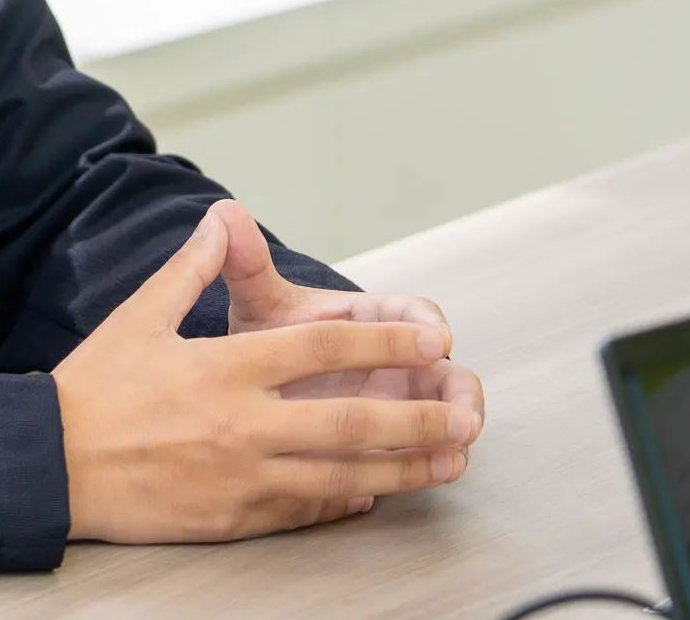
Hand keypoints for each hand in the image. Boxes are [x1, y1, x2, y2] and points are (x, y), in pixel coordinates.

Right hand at [51, 202, 480, 542]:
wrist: (52, 464)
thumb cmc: (91, 389)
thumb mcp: (138, 317)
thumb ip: (188, 270)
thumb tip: (217, 220)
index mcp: (224, 369)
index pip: (322, 349)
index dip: (382, 343)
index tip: (429, 340)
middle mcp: (242, 424)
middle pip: (350, 423)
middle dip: (416, 418)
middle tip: (463, 413)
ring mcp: (241, 477)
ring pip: (341, 476)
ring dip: (401, 469)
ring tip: (446, 463)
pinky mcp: (232, 517)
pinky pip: (302, 510)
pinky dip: (341, 501)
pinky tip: (369, 495)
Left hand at [215, 199, 487, 452]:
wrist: (250, 385)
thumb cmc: (268, 334)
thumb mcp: (258, 303)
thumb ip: (248, 264)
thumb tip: (225, 212)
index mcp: (373, 320)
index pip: (414, 314)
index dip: (428, 325)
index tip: (437, 338)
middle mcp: (395, 363)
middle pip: (445, 374)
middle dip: (459, 394)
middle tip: (463, 416)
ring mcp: (396, 407)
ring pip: (440, 421)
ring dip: (450, 436)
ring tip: (451, 458)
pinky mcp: (387, 446)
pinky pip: (415, 457)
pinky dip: (423, 466)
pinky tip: (426, 478)